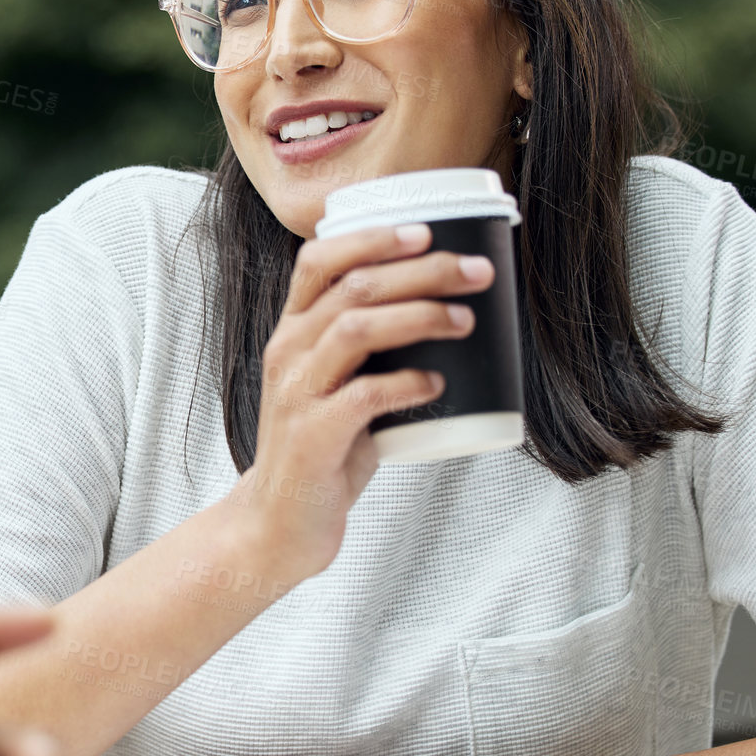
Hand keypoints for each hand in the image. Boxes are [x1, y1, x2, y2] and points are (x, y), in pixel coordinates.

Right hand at [231, 222, 493, 578]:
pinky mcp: (312, 437)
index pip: (318, 260)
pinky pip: (364, 396)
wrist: (278, 523)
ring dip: (420, 315)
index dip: (372, 237)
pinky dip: (407, 384)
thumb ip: (372, 350)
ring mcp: (296, 394)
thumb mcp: (335, 384)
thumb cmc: (322, 449)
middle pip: (353, 286)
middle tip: (476, 272)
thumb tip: (451, 313)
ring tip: (466, 321)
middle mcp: (288, 352)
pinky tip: (437, 385)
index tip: (426, 232)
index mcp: (292, 332)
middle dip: (423, 270)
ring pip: (356, 328)